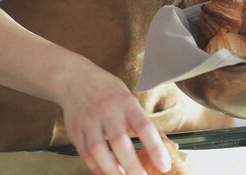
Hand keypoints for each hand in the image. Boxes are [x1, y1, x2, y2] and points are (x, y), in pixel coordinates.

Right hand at [57, 60, 170, 174]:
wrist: (76, 79)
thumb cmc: (109, 92)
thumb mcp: (131, 101)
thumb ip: (148, 125)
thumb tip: (171, 146)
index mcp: (127, 104)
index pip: (144, 127)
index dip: (155, 147)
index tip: (164, 165)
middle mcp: (107, 111)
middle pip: (119, 141)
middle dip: (132, 164)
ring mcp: (89, 121)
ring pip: (98, 150)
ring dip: (111, 169)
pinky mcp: (75, 130)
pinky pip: (85, 154)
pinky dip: (96, 168)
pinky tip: (107, 173)